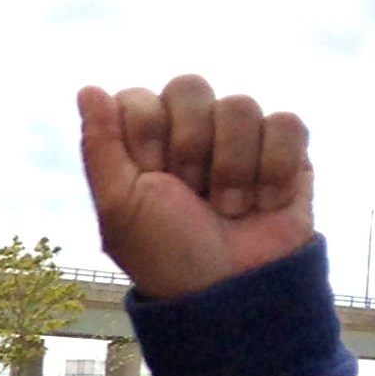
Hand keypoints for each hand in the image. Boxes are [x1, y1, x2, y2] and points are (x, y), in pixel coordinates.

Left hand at [77, 75, 313, 300]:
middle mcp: (190, 133)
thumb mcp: (119, 207)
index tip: (152, 173)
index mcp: (144, 143)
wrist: (229, 288)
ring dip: (232, 168)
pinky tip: (264, 202)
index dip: (147, 131)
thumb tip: (88, 88)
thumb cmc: (166, 253)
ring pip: (239, 105)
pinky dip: (274, 168)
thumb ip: (101, 146)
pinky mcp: (286, 150)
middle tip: (191, 192)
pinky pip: (286, 123)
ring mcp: (238, 139)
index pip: (139, 97)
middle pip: (189, 87)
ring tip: (229, 209)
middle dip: (190, 146)